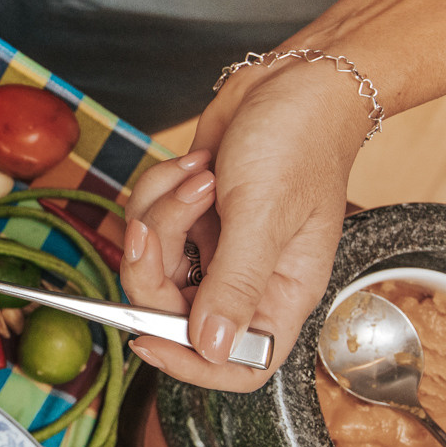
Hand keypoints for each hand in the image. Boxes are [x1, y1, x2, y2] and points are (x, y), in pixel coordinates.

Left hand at [119, 57, 368, 389]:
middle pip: (171, 310)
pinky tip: (194, 165)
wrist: (293, 81)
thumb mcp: (265, 214)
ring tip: (201, 177)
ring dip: (161, 212)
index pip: (239, 365)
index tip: (146, 336)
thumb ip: (235, 284)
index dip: (190, 365)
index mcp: (281, 295)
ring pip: (151, 260)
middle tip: (160, 220)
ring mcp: (213, 246)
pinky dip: (158, 190)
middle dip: (153, 262)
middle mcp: (245, 279)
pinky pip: (146, 220)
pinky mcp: (190, 216)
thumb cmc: (299, 142)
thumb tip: (211, 349)